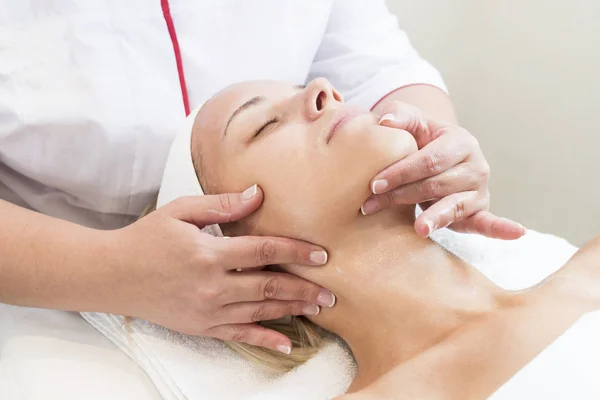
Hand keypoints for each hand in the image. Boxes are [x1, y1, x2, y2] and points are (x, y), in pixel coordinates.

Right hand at [103, 185, 333, 353]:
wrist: (112, 275)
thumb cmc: (146, 239)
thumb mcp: (180, 211)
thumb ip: (221, 205)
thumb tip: (257, 194)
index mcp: (209, 253)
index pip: (263, 251)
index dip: (295, 252)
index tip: (320, 255)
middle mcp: (212, 286)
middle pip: (269, 286)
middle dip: (304, 288)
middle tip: (331, 290)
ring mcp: (207, 311)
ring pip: (260, 311)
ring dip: (292, 310)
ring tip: (318, 307)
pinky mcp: (200, 327)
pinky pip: (239, 335)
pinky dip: (264, 339)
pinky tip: (286, 343)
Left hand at [362, 101, 524, 239]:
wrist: (439, 157)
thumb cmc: (422, 141)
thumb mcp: (413, 124)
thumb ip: (400, 116)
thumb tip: (385, 121)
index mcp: (460, 141)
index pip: (429, 160)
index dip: (401, 172)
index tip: (375, 184)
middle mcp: (476, 165)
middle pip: (437, 184)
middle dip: (402, 195)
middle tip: (371, 206)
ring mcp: (480, 190)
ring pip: (453, 205)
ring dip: (434, 218)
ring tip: (419, 229)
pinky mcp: (479, 211)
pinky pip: (490, 222)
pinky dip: (502, 229)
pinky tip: (517, 233)